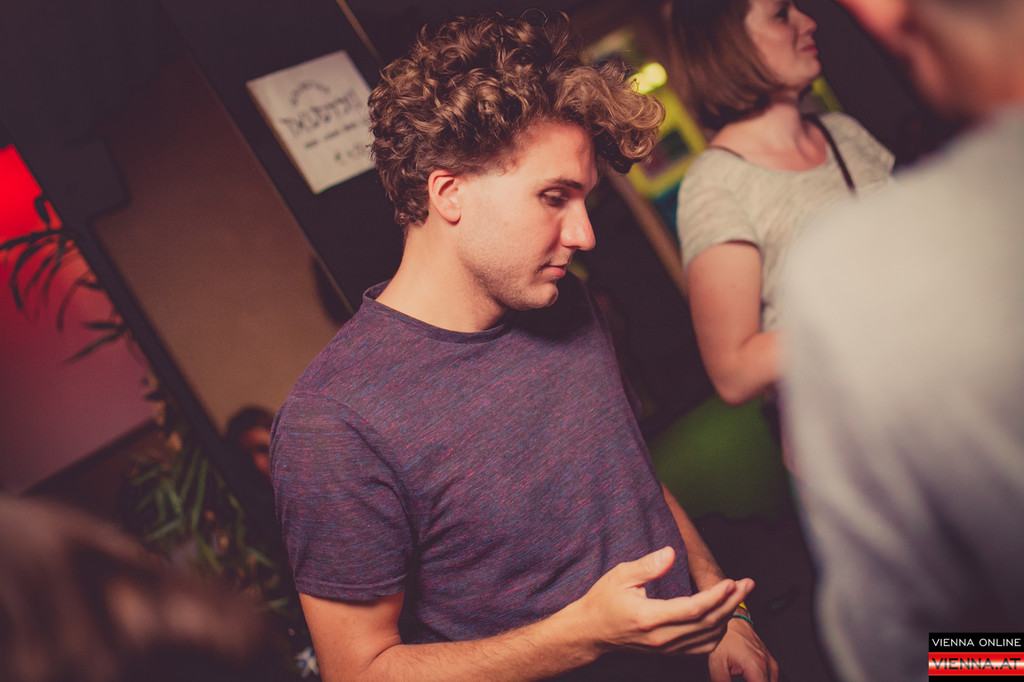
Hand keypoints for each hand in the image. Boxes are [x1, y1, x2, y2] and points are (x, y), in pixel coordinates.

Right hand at [571, 546, 753, 656]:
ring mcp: (666, 648)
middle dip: (731, 602)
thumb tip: (670, 553)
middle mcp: (661, 637)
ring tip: (738, 595)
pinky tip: (723, 616)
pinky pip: (701, 647)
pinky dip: (717, 632)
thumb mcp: (620, 575)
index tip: (730, 581)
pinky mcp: (668, 651)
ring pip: (708, 637)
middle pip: (707, 623)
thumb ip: (647, 565)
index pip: (692, 609)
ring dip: (728, 617)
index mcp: (649, 617)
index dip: (715, 596)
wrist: (591, 631)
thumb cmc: (604, 600)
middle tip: (747, 584)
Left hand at [707, 616, 778, 681]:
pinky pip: (769, 679)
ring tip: (739, 676)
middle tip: (736, 678)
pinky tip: (747, 677)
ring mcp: (771, 663)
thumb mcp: (716, 664)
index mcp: (756, 667)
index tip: (736, 681)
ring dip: (757, 681)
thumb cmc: (724, 638)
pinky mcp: (770, 662)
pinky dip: (759, 680)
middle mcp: (768, 665)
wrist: (732, 620)